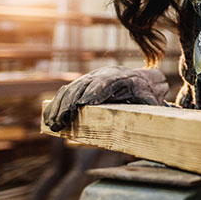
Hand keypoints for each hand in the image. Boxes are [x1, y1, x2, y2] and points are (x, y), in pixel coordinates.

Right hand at [43, 66, 167, 131]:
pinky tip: (48, 119)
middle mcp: (103, 74)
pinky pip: (65, 92)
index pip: (106, 83)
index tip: (83, 104)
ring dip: (59, 107)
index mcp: (122, 77)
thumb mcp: (152, 102)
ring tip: (53, 125)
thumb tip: (152, 124)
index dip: (94, 92)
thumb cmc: (147, 95)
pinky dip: (55, 105)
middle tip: (63, 121)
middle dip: (71, 103)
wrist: (142, 80)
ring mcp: (90, 78)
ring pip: (70, 89)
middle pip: (83, 86)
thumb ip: (150, 111)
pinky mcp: (82, 84)